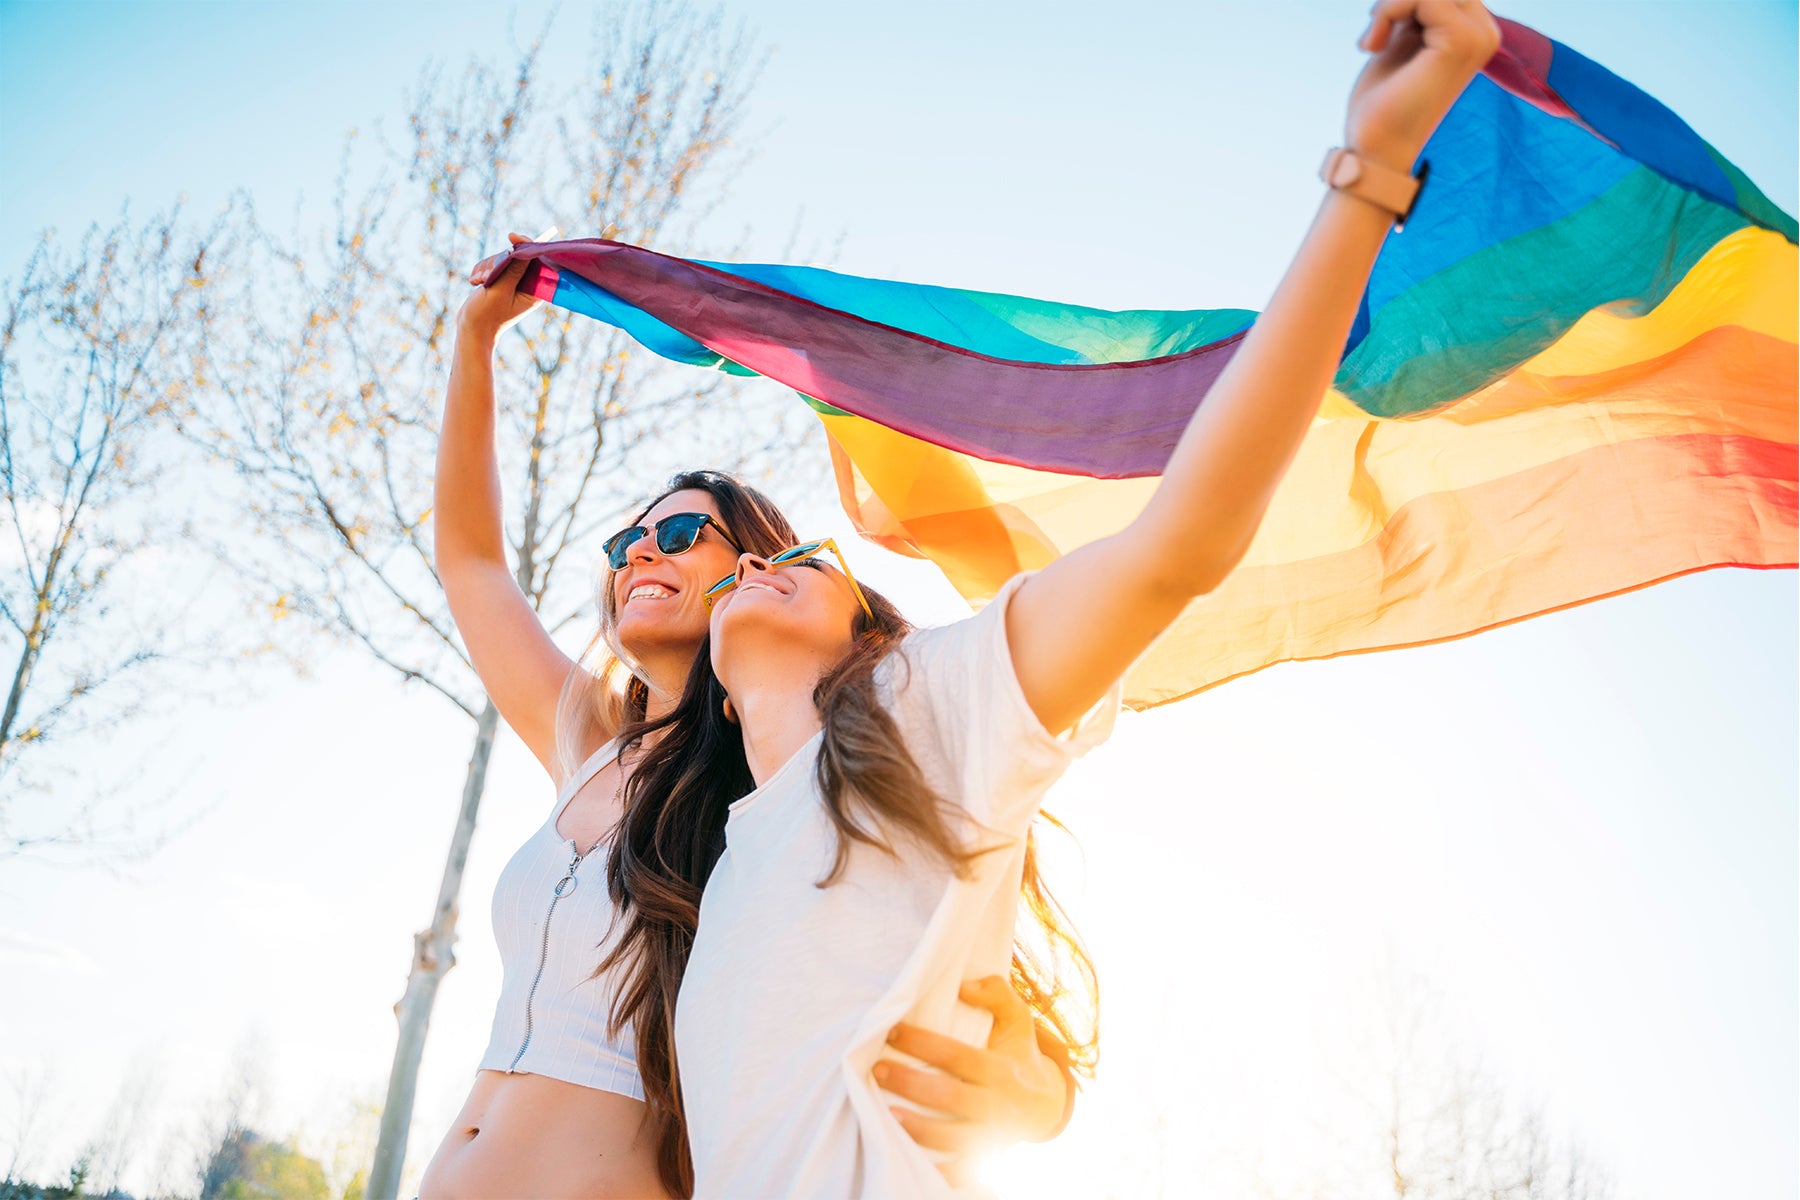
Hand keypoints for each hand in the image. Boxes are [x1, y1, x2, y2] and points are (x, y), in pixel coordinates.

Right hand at [457, 232, 542, 338]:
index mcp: (534, 290)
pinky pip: (491, 264)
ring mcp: (512, 282)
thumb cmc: (487, 315)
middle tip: (485, 278)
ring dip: (486, 267)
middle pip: (516, 256)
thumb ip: (512, 270)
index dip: (526, 246)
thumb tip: (524, 250)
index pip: (537, 260)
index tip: (512, 236)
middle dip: (497, 262)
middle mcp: (526, 285)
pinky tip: (475, 282)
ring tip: (479, 282)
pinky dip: (481, 270)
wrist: (470, 329)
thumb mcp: (500, 290)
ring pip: (501, 259)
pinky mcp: (500, 281)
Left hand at [876, 976, 1071, 1174]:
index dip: (923, 1043)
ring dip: (917, 1128)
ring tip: (885, 1112)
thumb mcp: (1019, 1019)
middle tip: (876, 1070)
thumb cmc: (1019, 1055)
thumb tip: (964, 985)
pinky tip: (909, 1157)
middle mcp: (998, 1105)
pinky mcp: (985, 1158)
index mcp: (1002, 1070)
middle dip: (910, 1083)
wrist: (1045, 1105)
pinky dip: (940, 1171)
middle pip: (949, 1097)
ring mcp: (992, 1136)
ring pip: (952, 1138)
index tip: (891, 1030)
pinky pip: (961, 1171)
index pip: (957, 1056)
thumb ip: (998, 993)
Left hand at [1347, 0, 1501, 171]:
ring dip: (1390, 4)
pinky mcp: (1460, 41)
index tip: (1379, 29)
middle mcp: (1485, 32)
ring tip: (1373, 40)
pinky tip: (1373, 46)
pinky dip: (1388, 11)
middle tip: (1375, 32)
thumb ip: (1415, 6)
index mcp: (1475, 31)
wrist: (1377, 148)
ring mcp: (1478, 36)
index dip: (1406, 0)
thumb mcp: (1402, 37)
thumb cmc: (1384, 100)